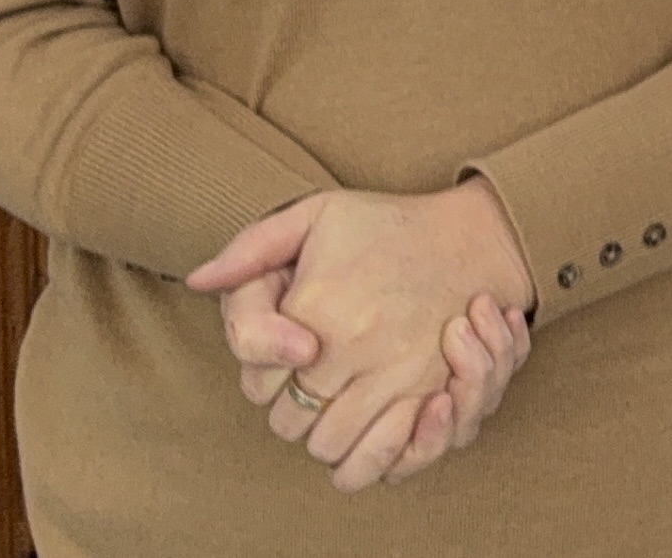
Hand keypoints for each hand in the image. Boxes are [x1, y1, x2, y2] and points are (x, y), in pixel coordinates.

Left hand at [190, 183, 535, 490]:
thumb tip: (199, 282)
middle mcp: (352, 345)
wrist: (473, 237)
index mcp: (317, 304)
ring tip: (337, 404)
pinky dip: (368, 458)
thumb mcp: (316, 214)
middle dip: (293, 411)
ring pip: (331, 446)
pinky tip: (366, 432)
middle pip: (290, 425)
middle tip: (311, 385)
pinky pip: (383, 458)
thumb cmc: (386, 226)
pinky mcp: (431, 394)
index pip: (258, 387)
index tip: (287, 358)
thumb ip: (252, 249)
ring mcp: (394, 374)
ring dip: (327, 435)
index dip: (263, 380)